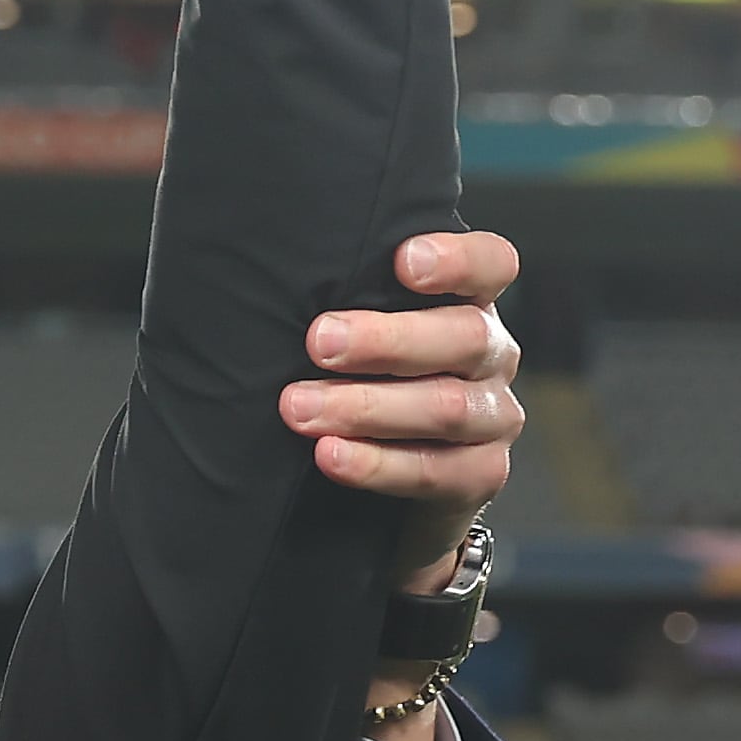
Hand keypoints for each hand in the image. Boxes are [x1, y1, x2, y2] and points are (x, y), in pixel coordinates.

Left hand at [293, 232, 520, 579]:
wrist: (378, 480)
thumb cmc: (348, 377)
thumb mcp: (346, 328)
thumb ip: (329, 294)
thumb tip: (247, 260)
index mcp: (468, 301)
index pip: (491, 264)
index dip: (458, 260)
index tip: (402, 261)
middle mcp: (490, 352)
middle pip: (465, 337)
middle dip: (388, 340)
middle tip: (318, 341)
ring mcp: (493, 416)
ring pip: (448, 407)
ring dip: (368, 407)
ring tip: (299, 408)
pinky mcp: (480, 474)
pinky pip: (437, 471)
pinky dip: (379, 465)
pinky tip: (330, 455)